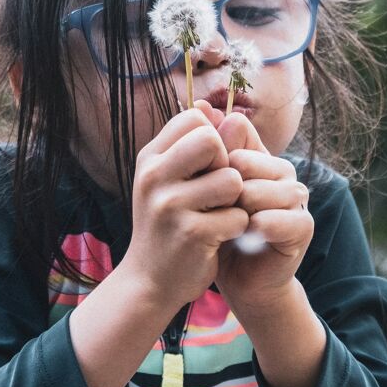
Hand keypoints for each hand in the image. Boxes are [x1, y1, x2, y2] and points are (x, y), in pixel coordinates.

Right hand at [121, 100, 248, 312]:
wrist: (148, 281)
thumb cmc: (165, 224)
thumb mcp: (167, 180)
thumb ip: (189, 145)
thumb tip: (211, 105)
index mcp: (149, 158)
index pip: (193, 118)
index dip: (211, 137)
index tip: (206, 165)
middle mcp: (154, 177)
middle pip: (211, 140)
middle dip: (225, 163)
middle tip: (217, 189)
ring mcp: (170, 205)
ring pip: (232, 179)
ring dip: (235, 200)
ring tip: (218, 214)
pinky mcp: (191, 234)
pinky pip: (238, 216)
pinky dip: (236, 228)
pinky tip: (219, 238)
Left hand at [211, 112, 313, 318]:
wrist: (238, 277)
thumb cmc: (219, 230)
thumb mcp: (207, 190)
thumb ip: (207, 152)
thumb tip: (201, 104)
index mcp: (258, 158)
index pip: (237, 138)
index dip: (213, 159)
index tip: (194, 179)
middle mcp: (280, 173)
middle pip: (248, 162)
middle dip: (224, 185)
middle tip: (209, 206)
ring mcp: (296, 199)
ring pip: (266, 189)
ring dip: (241, 207)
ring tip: (226, 221)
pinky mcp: (304, 227)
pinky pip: (284, 218)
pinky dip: (261, 226)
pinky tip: (245, 234)